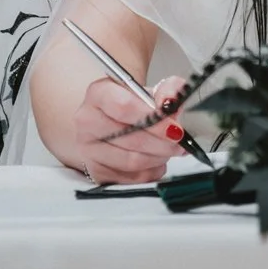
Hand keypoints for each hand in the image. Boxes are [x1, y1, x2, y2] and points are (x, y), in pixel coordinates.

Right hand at [71, 75, 187, 182]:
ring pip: (131, 161)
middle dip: (162, 143)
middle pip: (129, 138)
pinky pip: (131, 178)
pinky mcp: (96, 171)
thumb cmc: (132, 105)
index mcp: (99, 94)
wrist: (111, 121)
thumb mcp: (150, 91)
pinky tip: (157, 161)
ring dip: (158, 158)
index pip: (124, 107)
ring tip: (170, 150)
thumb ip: (168, 90)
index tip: (175, 128)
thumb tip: (172, 100)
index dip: (153, 120)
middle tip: (180, 142)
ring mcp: (89, 148)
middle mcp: (87, 121)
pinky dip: (151, 171)